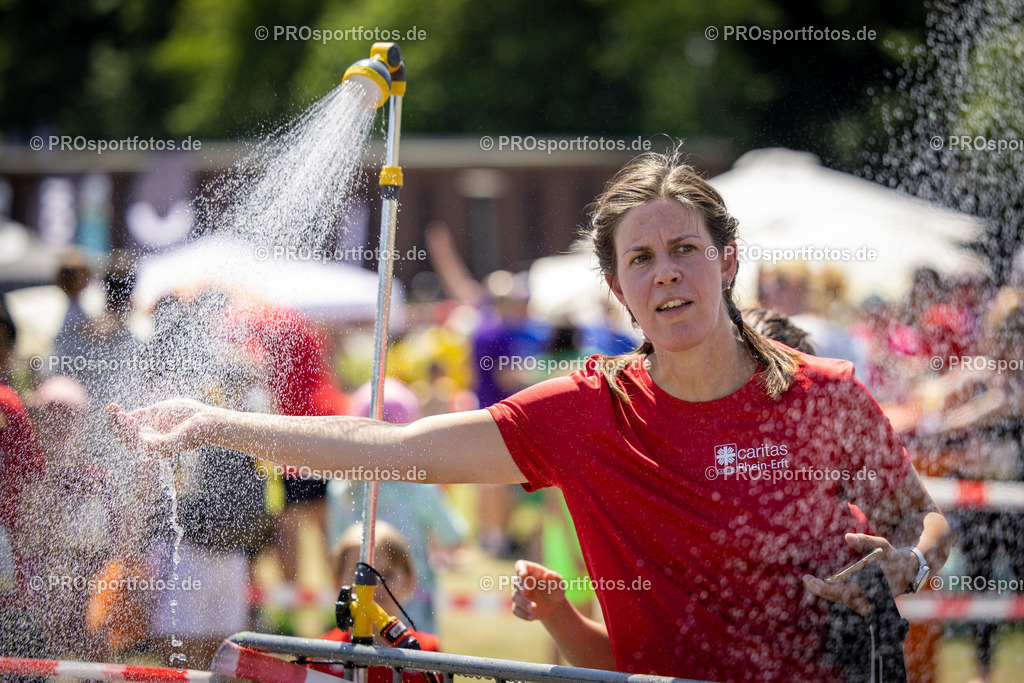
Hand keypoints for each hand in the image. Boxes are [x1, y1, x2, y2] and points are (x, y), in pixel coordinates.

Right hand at [106, 399, 220, 457]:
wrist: (209, 419)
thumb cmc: (190, 413)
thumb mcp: (161, 409)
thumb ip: (145, 413)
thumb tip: (127, 415)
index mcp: (151, 435)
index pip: (126, 431)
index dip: (116, 420)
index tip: (112, 406)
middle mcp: (151, 444)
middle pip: (125, 439)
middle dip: (115, 424)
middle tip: (111, 408)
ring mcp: (157, 448)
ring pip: (130, 443)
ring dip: (121, 429)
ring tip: (119, 415)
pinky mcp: (164, 448)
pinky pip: (142, 445)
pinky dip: (133, 434)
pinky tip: (130, 420)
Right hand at [511, 560, 569, 622]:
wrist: (553, 606)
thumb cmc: (556, 590)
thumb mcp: (559, 585)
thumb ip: (555, 579)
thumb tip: (549, 574)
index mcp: (531, 571)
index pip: (521, 565)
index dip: (520, 569)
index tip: (523, 575)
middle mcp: (522, 582)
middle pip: (516, 581)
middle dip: (520, 587)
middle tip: (526, 592)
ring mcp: (519, 594)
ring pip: (515, 596)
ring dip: (523, 602)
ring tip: (534, 608)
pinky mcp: (518, 606)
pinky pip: (516, 609)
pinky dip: (523, 614)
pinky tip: (532, 617)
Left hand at [802, 533, 916, 615]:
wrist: (909, 571)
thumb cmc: (893, 556)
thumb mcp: (882, 544)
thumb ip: (866, 541)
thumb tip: (847, 538)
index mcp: (871, 585)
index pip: (844, 592)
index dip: (824, 589)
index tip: (810, 581)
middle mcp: (869, 597)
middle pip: (840, 599)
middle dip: (822, 591)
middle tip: (806, 579)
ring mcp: (868, 601)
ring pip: (843, 601)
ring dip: (827, 593)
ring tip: (811, 582)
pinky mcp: (867, 601)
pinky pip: (848, 600)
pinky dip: (836, 594)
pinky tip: (824, 586)